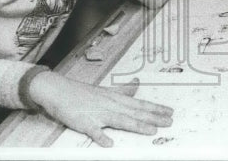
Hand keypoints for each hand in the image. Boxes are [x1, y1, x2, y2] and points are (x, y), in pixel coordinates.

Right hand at [31, 74, 172, 147]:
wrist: (58, 90)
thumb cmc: (81, 92)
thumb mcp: (105, 90)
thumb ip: (122, 90)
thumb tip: (135, 84)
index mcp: (115, 99)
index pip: (139, 104)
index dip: (155, 108)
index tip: (170, 112)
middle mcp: (110, 105)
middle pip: (135, 112)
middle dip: (153, 118)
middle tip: (169, 122)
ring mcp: (97, 113)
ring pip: (120, 120)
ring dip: (136, 126)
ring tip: (151, 131)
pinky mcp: (84, 122)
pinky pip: (93, 131)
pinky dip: (101, 137)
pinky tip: (109, 144)